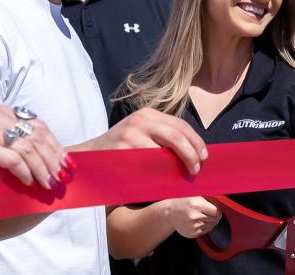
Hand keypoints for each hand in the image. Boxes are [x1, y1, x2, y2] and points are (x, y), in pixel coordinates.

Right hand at [0, 105, 67, 189]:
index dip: (55, 145)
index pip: (38, 126)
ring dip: (42, 169)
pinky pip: (13, 160)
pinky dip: (25, 172)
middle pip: (36, 137)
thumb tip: (51, 158)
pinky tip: (29, 182)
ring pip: (28, 149)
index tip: (67, 163)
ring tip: (49, 183)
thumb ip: (16, 140)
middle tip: (61, 177)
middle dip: (53, 159)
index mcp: (2, 111)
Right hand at [81, 108, 207, 174]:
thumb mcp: (142, 135)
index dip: (196, 141)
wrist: (89, 157)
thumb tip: (194, 153)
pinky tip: (165, 180)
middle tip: (197, 169)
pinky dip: (160, 173)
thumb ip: (162, 139)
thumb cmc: (121, 150)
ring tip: (185, 175)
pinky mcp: (122, 150)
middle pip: (176, 136)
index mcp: (148, 115)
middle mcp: (140, 120)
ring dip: (178, 165)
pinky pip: (148, 164)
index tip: (205, 156)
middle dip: (192, 154)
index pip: (180, 125)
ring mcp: (130, 134)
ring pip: (164, 151)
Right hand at [163, 197, 221, 237]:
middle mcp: (195, 216)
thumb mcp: (195, 195)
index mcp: (197, 205)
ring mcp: (193, 227)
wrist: (169, 212)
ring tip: (201, 216)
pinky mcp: (191, 234)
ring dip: (209, 221)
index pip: (217, 212)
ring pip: (211, 226)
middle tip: (207, 212)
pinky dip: (204, 226)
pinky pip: (205, 231)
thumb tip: (224, 203)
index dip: (217, 210)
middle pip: (215, 220)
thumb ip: (209, 199)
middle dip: (214, 216)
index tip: (215, 208)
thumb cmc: (183, 201)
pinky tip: (197, 221)